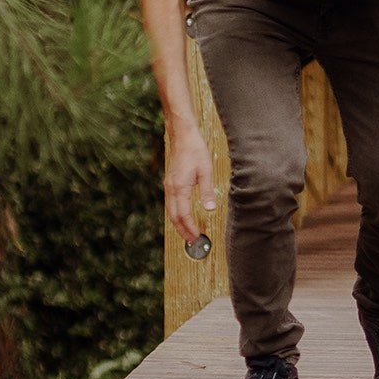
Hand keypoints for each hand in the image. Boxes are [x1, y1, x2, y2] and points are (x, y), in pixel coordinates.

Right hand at [165, 125, 215, 240]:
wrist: (183, 136)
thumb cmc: (195, 150)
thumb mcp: (205, 171)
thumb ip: (207, 191)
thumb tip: (210, 209)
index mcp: (179, 187)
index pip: (183, 214)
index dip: (190, 227)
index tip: (197, 237)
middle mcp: (171, 188)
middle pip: (174, 216)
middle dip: (182, 230)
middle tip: (192, 241)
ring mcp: (169, 186)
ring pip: (171, 211)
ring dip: (179, 223)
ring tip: (188, 233)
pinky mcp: (170, 183)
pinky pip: (171, 203)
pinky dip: (177, 214)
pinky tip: (183, 216)